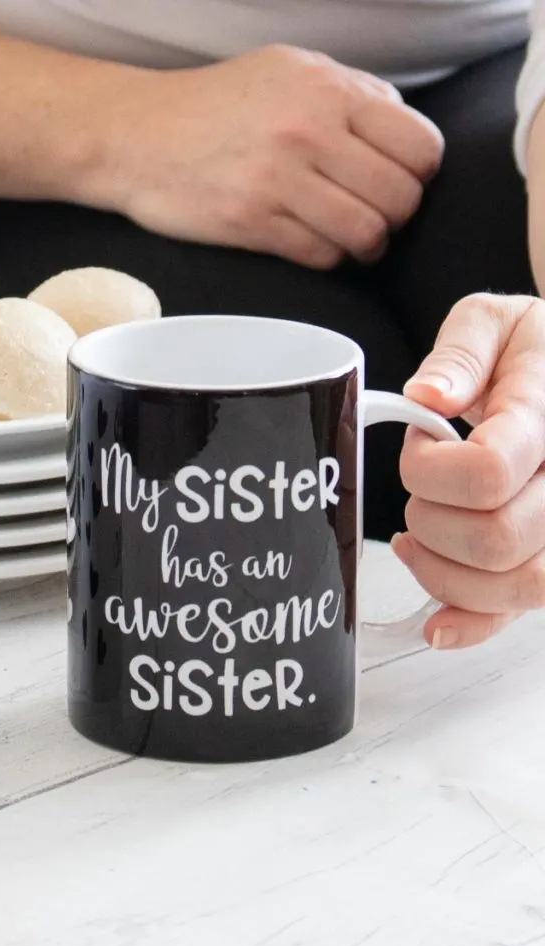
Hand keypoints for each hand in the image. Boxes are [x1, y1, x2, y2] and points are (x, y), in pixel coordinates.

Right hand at [90, 45, 443, 268]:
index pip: (420, 145)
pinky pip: (319, 253)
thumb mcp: (286, 71)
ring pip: (365, 232)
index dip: (417, 174)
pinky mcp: (250, 221)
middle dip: (394, 217)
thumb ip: (347, 94)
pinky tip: (311, 245)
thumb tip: (398, 128)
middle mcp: (311, 131)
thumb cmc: (209, 105)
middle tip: (373, 218)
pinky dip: (326, 257)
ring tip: (348, 240)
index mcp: (328, 89)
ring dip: (364, 245)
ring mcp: (280, 179)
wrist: (133, 135)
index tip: (396, 183)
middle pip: (400, 196)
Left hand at [394, 293, 544, 648]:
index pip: (486, 473)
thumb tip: (428, 396)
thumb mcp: (493, 322)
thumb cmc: (530, 349)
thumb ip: (460, 353)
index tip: (417, 445)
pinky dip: (472, 622)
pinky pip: (521, 610)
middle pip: (495, 538)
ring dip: (442, 572)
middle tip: (422, 489)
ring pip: (513, 585)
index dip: (427, 470)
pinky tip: (436, 621)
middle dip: (431, 520)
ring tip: (417, 536)